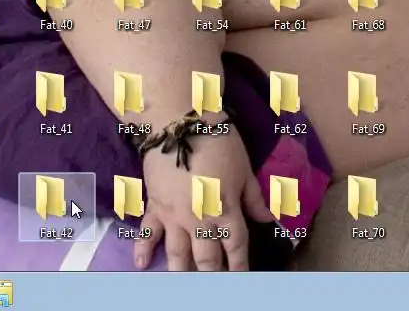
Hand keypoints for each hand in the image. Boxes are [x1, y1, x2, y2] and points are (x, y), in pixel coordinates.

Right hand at [134, 125, 273, 270]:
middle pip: (207, 258)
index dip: (239, 266)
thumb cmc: (219, 142)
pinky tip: (141, 266)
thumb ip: (254, 198)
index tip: (241, 278)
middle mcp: (200, 221)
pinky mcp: (154, 206)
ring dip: (183, 272)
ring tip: (185, 284)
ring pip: (179, 254)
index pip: (236, 248)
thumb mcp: (244, 169)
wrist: (181, 123)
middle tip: (215, 283)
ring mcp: (174, 217)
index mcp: (226, 212)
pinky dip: (143, 251)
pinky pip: (147, 233)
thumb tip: (267, 220)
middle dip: (213, 274)